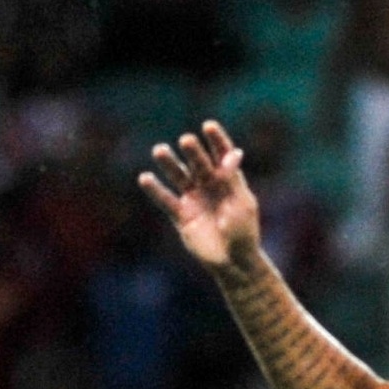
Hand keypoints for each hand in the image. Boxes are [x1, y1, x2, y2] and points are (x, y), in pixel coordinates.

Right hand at [139, 121, 261, 271]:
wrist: (234, 262)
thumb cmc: (244, 233)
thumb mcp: (242, 204)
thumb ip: (234, 179)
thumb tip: (234, 153)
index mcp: (229, 181)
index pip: (222, 155)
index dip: (216, 140)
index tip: (209, 125)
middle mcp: (209, 186)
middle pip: (198, 163)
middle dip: (193, 152)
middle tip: (187, 140)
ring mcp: (194, 199)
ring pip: (178, 176)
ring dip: (169, 163)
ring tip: (159, 150)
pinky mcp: (181, 216)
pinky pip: (166, 200)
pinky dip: (155, 190)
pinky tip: (145, 177)